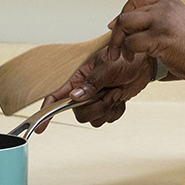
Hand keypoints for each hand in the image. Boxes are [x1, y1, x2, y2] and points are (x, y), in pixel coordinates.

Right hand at [35, 44, 156, 130]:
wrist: (144, 63)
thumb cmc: (125, 57)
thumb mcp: (108, 66)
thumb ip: (92, 82)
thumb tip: (75, 96)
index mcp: (78, 77)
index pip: (57, 96)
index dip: (47, 112)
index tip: (40, 127)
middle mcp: (84, 90)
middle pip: (79, 113)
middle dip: (97, 107)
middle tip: (110, 93)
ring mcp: (95, 99)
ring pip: (93, 119)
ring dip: (108, 108)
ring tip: (116, 92)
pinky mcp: (107, 105)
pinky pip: (107, 119)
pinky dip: (116, 111)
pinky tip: (120, 97)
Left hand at [108, 0, 184, 84]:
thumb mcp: (183, 26)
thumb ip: (164, 23)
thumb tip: (142, 33)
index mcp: (171, 4)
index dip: (124, 12)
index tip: (116, 25)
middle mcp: (166, 8)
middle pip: (128, 11)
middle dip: (116, 30)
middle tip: (114, 46)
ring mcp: (162, 22)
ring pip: (125, 25)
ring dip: (118, 42)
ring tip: (123, 55)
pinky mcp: (160, 38)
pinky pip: (131, 43)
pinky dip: (128, 52)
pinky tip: (134, 59)